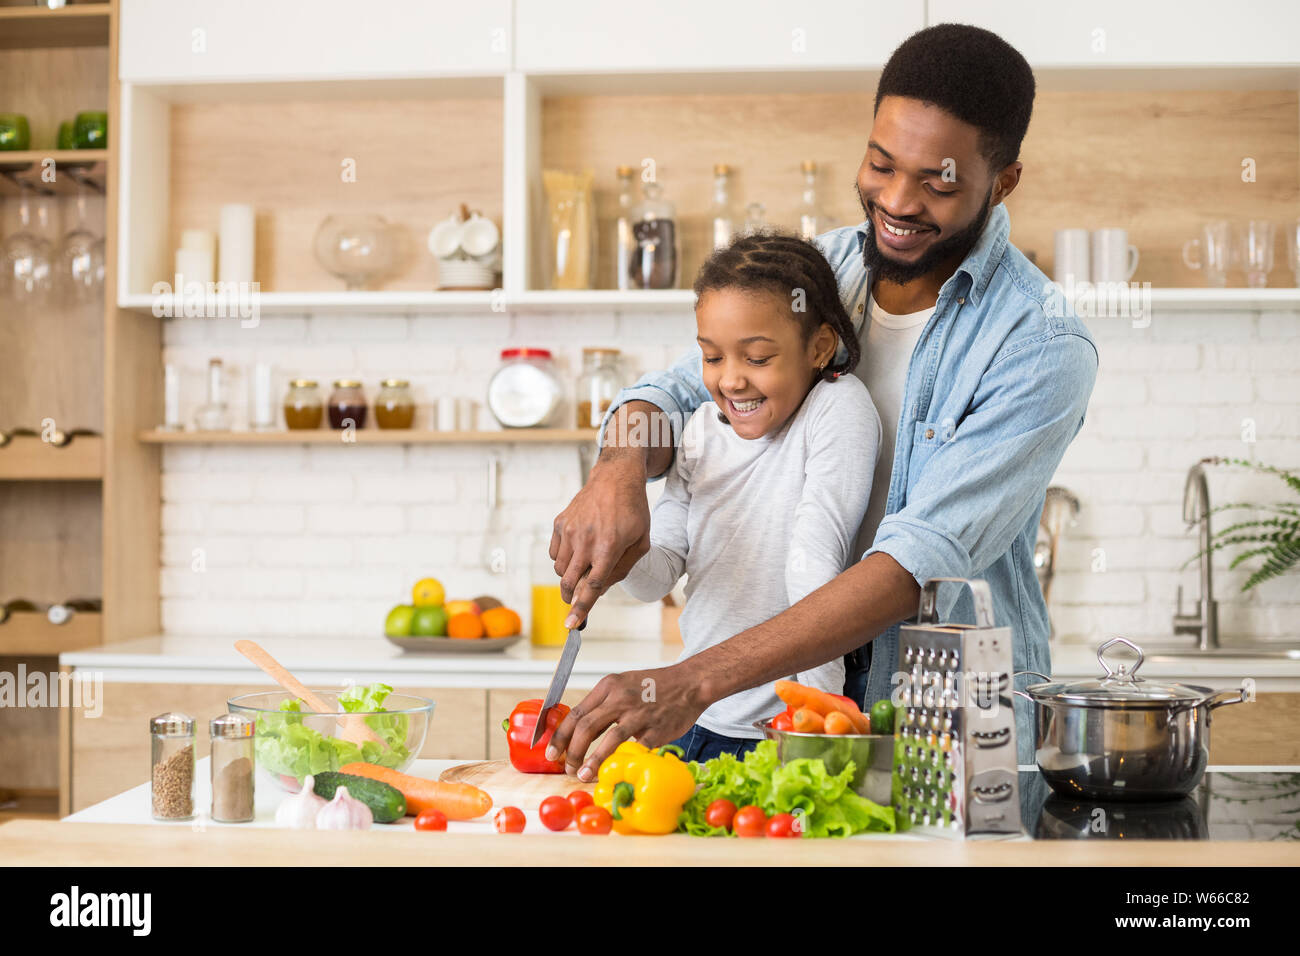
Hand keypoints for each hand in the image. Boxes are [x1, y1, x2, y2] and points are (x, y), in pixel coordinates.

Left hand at [545, 664, 705, 780]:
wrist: (690, 684)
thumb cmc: (654, 687)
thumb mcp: (623, 685)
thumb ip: (603, 704)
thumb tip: (577, 730)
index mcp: (608, 686)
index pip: (576, 713)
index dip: (559, 735)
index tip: (550, 751)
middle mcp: (620, 698)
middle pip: (586, 727)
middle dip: (570, 751)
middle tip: (565, 767)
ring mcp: (639, 714)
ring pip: (607, 739)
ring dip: (591, 761)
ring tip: (582, 775)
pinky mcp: (655, 729)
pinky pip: (634, 749)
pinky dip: (622, 761)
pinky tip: (616, 770)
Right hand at [550, 453, 651, 626]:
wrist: (615, 478)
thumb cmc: (633, 511)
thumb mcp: (641, 542)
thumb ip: (622, 569)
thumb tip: (600, 590)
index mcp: (608, 547)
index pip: (591, 586)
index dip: (581, 609)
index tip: (571, 625)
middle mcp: (585, 540)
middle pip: (569, 583)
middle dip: (571, 599)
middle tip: (576, 601)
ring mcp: (569, 531)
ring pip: (560, 570)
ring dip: (570, 577)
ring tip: (586, 564)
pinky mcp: (559, 523)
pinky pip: (554, 554)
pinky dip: (563, 559)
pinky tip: (578, 550)